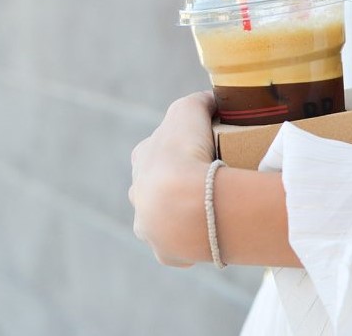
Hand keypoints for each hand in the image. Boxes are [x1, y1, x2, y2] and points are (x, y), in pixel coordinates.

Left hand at [129, 91, 216, 266]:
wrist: (185, 205)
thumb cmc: (184, 152)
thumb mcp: (189, 110)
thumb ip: (199, 101)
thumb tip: (212, 100)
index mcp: (141, 160)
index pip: (159, 149)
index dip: (182, 147)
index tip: (206, 149)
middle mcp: (138, 194)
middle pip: (158, 187)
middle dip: (180, 185)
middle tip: (212, 182)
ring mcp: (149, 226)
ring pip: (165, 219)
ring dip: (184, 215)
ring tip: (213, 211)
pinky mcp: (166, 252)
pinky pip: (180, 247)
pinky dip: (193, 242)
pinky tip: (212, 234)